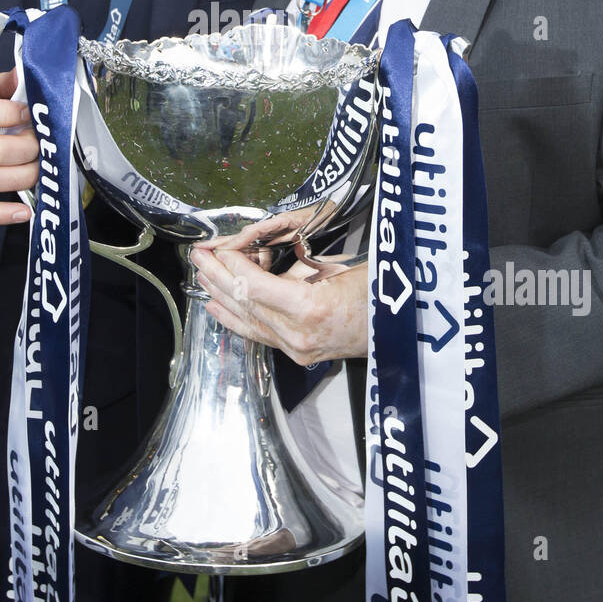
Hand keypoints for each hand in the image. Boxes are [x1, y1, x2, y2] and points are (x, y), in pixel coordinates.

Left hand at [190, 247, 369, 363]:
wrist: (405, 333)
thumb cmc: (384, 293)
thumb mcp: (343, 268)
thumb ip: (299, 267)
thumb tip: (263, 257)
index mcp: (311, 309)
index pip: (253, 286)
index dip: (231, 265)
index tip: (217, 247)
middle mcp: (298, 334)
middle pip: (244, 302)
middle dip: (216, 276)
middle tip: (197, 254)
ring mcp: (297, 349)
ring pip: (247, 319)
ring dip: (220, 295)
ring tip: (200, 275)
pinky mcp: (298, 354)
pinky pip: (258, 334)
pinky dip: (234, 318)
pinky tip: (216, 307)